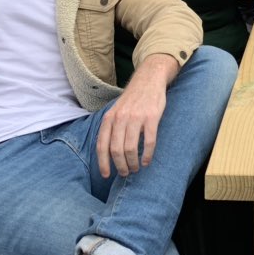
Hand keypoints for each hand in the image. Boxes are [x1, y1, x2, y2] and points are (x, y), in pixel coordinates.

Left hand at [96, 57, 171, 176]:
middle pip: (116, 150)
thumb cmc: (132, 98)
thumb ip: (111, 127)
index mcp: (109, 118)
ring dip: (133, 163)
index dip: (103, 163)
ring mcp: (136, 118)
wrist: (149, 79)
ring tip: (136, 168)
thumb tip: (107, 151)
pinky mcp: (151, 117)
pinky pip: (149, 141)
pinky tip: (147, 161)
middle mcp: (120, 118)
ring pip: (131, 148)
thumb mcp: (116, 110)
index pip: (102, 145)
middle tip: (125, 173)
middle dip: (120, 166)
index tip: (106, 175)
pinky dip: (147, 155)